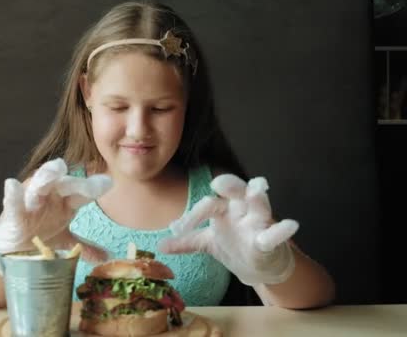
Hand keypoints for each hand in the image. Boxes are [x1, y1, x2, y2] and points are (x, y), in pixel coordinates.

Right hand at [0, 158, 111, 273]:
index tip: (108, 183)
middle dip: (77, 183)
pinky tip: (12, 185)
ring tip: (57, 167)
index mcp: (64, 202)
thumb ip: (85, 247)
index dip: (93, 188)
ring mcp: (31, 203)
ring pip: (39, 186)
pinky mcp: (13, 213)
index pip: (82, 193)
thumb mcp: (64, 240)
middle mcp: (50, 197)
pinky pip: (13, 204)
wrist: (11, 249)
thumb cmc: (40, 234)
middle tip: (90, 185)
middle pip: (65, 185)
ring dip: (47, 176)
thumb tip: (107, 257)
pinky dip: (13, 195)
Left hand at [158, 174, 298, 285]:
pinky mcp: (271, 241)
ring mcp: (258, 224)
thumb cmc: (235, 246)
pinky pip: (276, 234)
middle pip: (236, 192)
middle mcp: (242, 211)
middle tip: (219, 182)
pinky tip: (290, 225)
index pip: (208, 204)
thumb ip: (187, 241)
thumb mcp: (208, 243)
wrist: (259, 267)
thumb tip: (160, 245)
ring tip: (259, 187)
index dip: (192, 216)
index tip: (176, 230)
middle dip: (229, 185)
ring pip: (259, 206)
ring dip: (258, 198)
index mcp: (225, 209)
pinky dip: (282, 231)